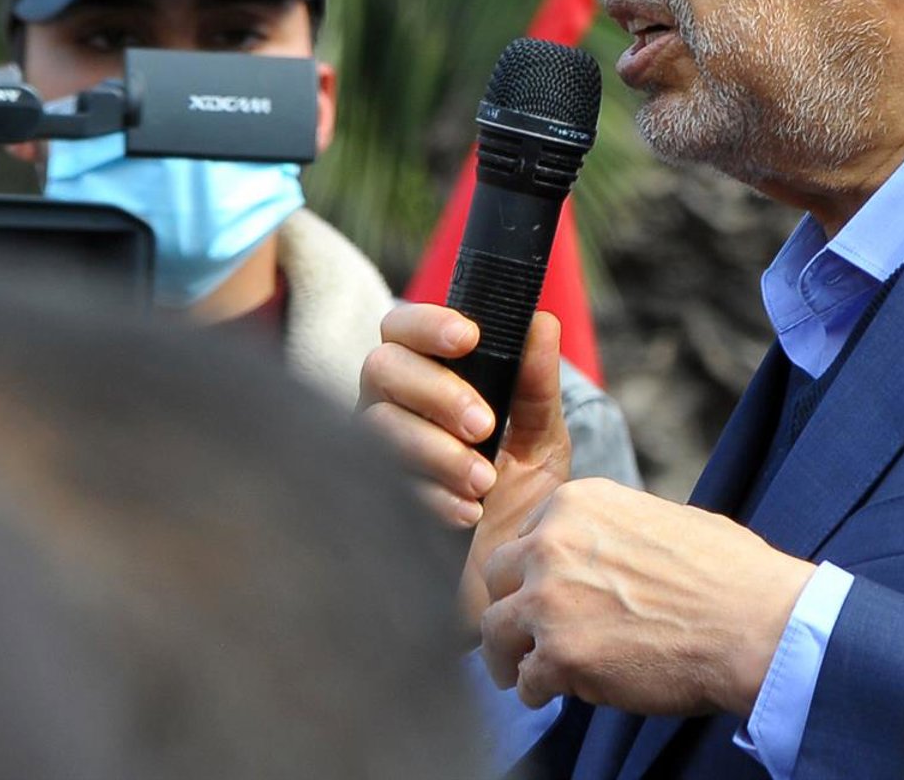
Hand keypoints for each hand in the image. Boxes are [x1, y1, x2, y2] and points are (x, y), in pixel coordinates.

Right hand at [360, 304, 572, 623]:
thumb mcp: (541, 441)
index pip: (403, 328)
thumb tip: (540, 321)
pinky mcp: (362, 501)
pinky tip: (466, 513)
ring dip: (434, 448)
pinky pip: (377, 482)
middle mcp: (388, 407)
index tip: (469, 338)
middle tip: (484, 425)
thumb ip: (537, 385)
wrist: (503, 582)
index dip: (428, 324)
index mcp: (427, 379)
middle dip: (436, 391)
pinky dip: (427, 494)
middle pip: (382, 366)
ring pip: (376, 424)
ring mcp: (367, 455)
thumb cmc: (520, 501)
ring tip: (483, 482)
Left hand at [479, 479, 815, 716]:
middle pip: (498, 577)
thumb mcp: (663, 518)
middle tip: (524, 633)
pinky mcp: (560, 656)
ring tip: (523, 673)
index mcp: (578, 503)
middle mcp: (552, 544)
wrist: (755, 623)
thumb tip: (605, 550)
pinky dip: (539, 691)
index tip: (543, 591)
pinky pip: (525, 681)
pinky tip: (559, 693)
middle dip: (511, 605)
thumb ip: (614, 530)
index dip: (533, 569)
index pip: (526, 535)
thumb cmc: (728, 573)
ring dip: (509, 654)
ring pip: (494, 631)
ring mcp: (551, 601)